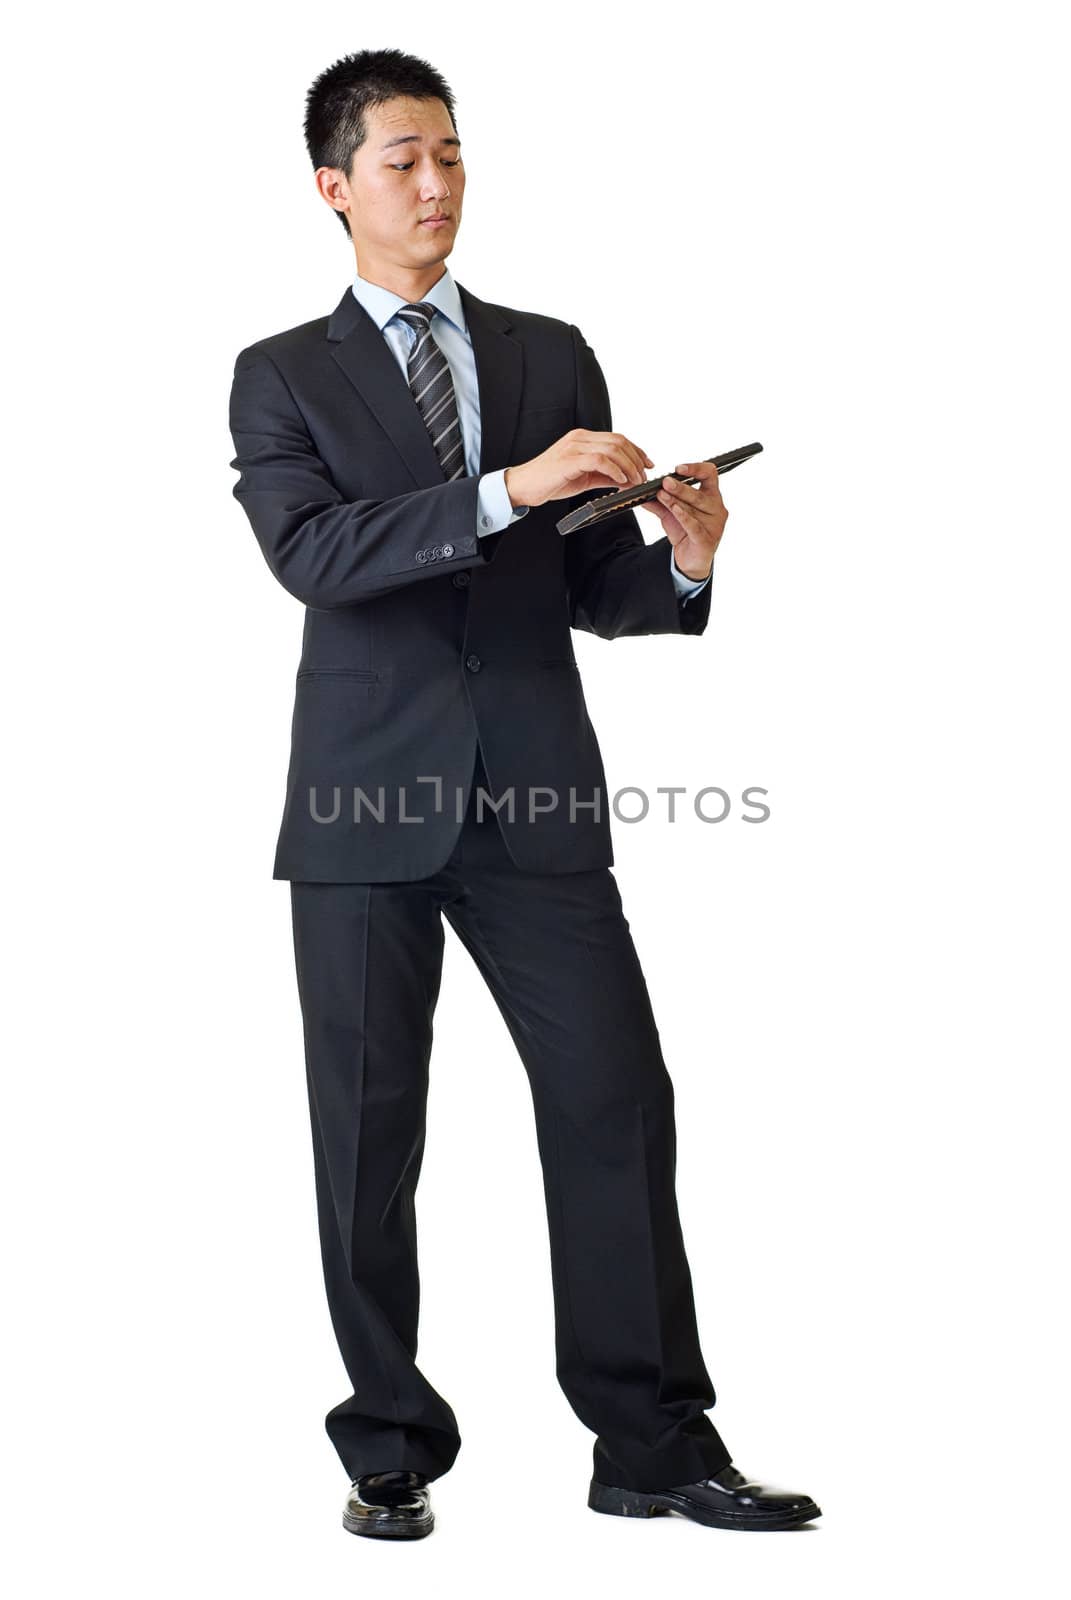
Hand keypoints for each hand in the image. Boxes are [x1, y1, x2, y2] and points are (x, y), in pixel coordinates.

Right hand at [505, 428, 653, 507]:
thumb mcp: (583, 478)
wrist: (524, 486)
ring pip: (612, 449)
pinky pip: (600, 460)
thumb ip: (604, 476)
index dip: (636, 450)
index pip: (617, 438)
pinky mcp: (570, 459)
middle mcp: (580, 438)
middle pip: (619, 441)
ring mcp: (574, 447)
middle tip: (643, 477)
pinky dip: (614, 470)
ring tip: (634, 481)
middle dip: (636, 459)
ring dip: (628, 466)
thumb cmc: (550, 482)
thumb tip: (626, 480)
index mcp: (583, 439)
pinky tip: (620, 481)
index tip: (648, 464)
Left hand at [637, 460, 727, 581]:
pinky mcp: (706, 540)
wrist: (690, 560)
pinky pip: (694, 526)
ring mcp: (714, 525)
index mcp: (711, 496)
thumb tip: (640, 489)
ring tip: (661, 494)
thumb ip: (658, 501)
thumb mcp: (670, 513)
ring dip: (676, 501)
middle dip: (680, 487)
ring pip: (694, 509)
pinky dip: (683, 516)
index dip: (696, 468)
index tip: (678, 468)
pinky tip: (674, 509)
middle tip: (665, 481)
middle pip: (699, 494)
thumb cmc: (685, 532)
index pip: (710, 474)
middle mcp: (716, 508)